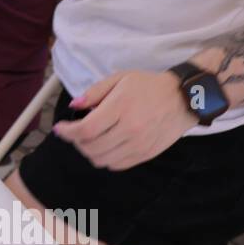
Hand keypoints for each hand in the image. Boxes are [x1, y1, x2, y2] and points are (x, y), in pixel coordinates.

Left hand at [52, 71, 195, 170]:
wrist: (183, 98)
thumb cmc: (149, 86)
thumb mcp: (120, 79)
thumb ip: (94, 93)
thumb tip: (74, 107)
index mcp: (121, 108)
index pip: (86, 130)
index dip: (68, 132)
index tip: (60, 128)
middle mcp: (130, 129)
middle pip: (91, 147)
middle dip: (76, 141)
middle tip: (75, 132)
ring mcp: (139, 144)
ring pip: (102, 160)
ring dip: (89, 152)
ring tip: (89, 140)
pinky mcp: (146, 154)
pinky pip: (117, 165)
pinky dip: (105, 159)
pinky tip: (105, 146)